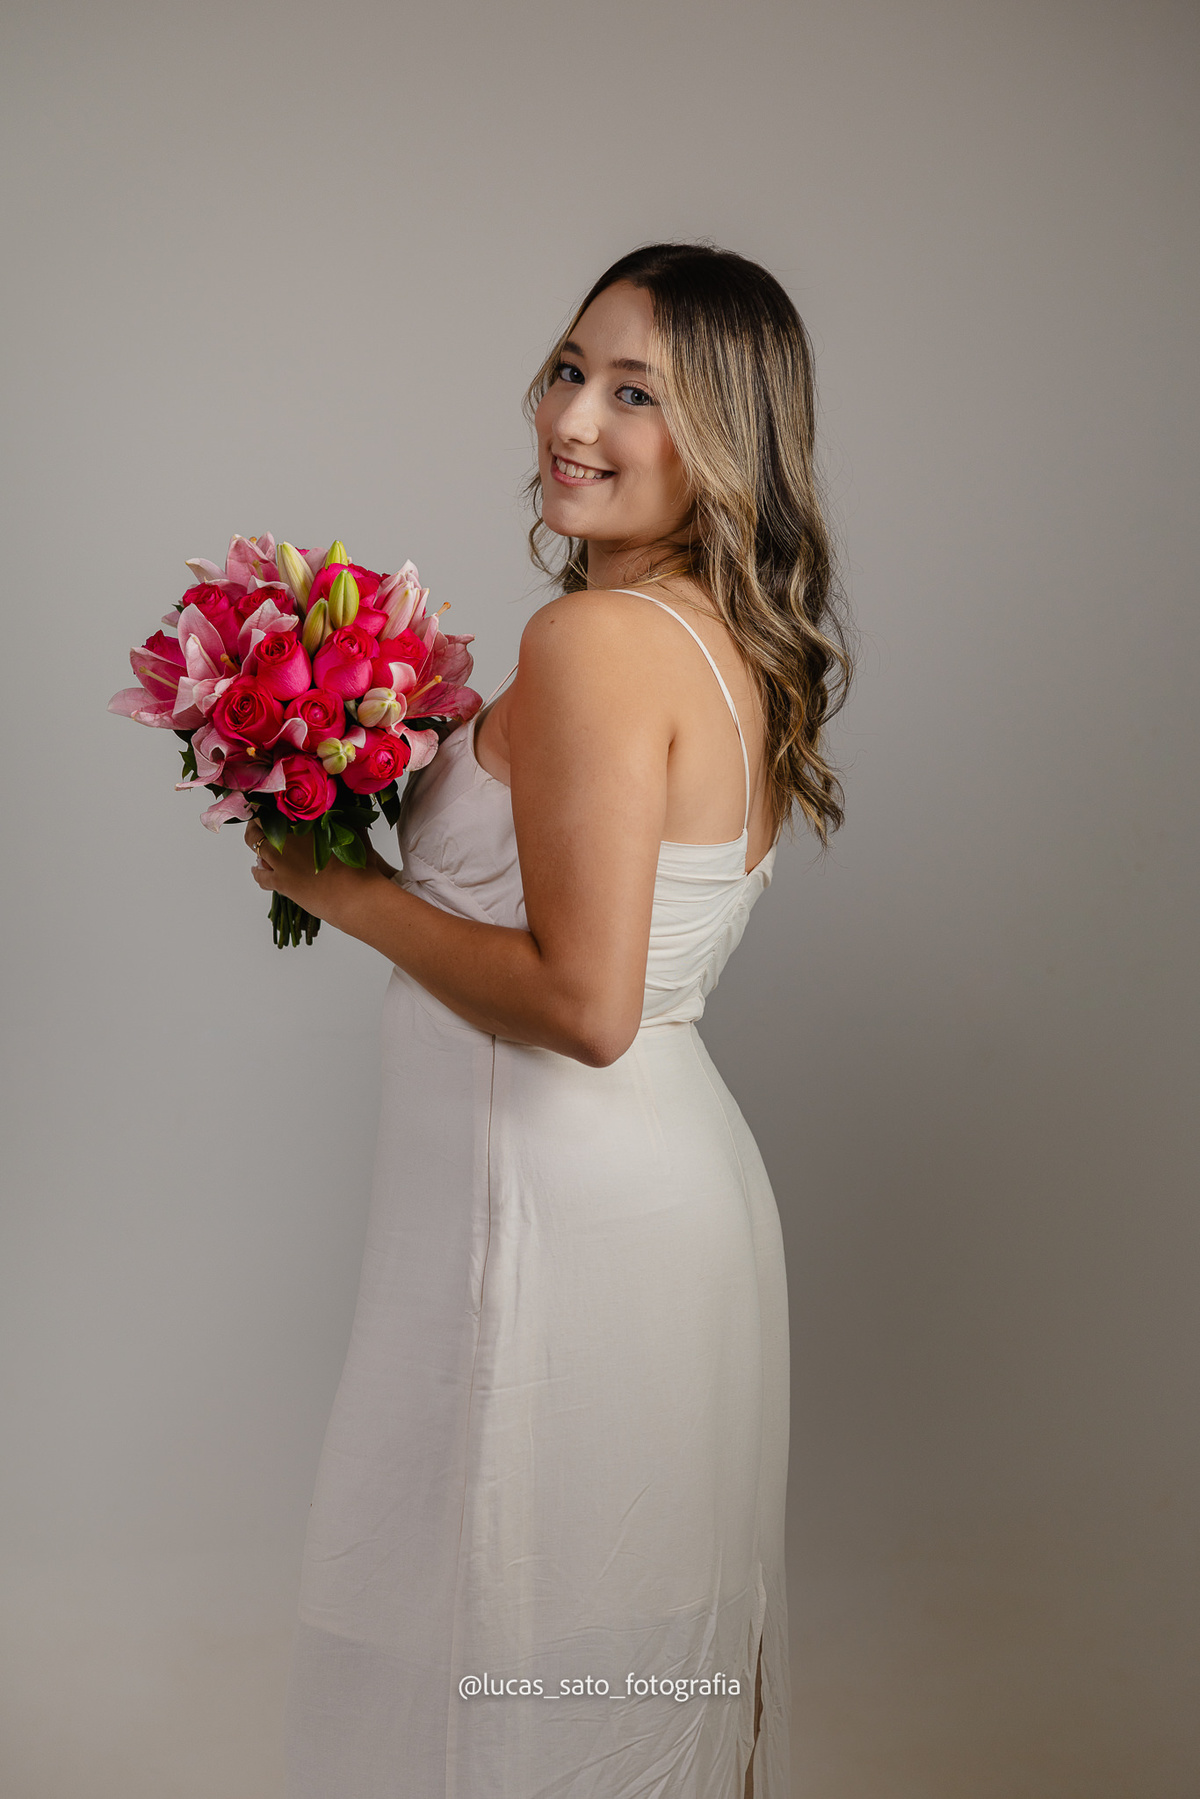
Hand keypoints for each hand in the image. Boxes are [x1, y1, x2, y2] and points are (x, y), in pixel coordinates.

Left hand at [243, 818, 380, 924]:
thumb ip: (346, 818)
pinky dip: (258, 871)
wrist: (356, 895)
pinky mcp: (280, 882)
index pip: (274, 807)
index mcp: (304, 822)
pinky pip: (260, 876)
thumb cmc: (360, 866)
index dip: (267, 806)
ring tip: (259, 844)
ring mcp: (281, 861)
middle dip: (257, 823)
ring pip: (256, 847)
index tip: (266, 805)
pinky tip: (259, 869)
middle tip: (259, 822)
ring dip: (256, 844)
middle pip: (260, 825)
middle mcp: (287, 839)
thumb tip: (347, 805)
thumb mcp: (355, 833)